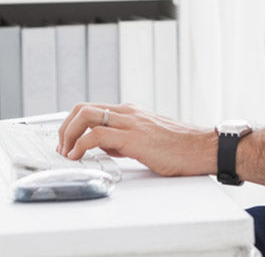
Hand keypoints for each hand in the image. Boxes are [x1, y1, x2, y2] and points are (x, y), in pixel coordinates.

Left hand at [56, 103, 216, 176]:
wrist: (202, 148)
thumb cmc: (180, 147)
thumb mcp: (146, 140)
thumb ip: (123, 140)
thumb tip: (104, 147)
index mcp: (129, 112)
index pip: (91, 109)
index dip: (72, 124)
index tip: (66, 141)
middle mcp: (127, 113)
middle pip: (82, 108)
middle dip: (64, 128)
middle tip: (62, 147)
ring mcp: (129, 122)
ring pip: (85, 115)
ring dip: (68, 135)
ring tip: (66, 152)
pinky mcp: (133, 137)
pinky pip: (97, 135)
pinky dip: (80, 145)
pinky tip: (78, 156)